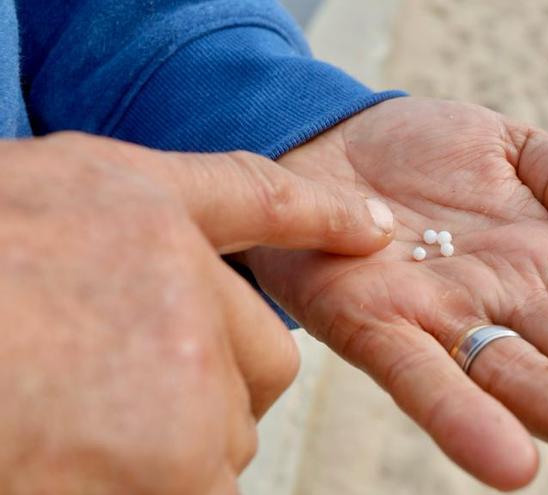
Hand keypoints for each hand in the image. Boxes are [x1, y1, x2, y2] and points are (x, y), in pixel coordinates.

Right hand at [0, 133, 391, 493]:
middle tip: (114, 385)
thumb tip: (234, 245)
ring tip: (72, 421)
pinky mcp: (171, 475)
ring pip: (220, 444)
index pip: (262, 207)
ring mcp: (185, 403)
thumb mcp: (42, 203)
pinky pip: (197, 482)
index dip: (320, 219)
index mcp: (146, 220)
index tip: (370, 230)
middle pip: (254, 366)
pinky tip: (76, 453)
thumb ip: (145, 215)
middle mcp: (188, 306)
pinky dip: (152, 477)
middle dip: (209, 385)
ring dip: (168, 450)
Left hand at [246, 97, 547, 491]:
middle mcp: (504, 304)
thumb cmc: (422, 153)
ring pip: (521, 378)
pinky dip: (463, 418)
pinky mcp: (371, 326)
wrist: (325, 150)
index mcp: (547, 260)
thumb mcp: (506, 145)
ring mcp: (442, 320)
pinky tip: (512, 463)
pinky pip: (420, 376)